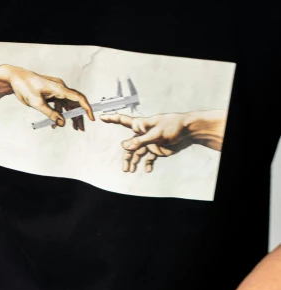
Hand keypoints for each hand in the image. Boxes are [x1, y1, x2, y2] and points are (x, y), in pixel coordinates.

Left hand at [0, 64, 93, 128]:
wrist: (15, 78)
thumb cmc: (24, 87)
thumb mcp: (37, 103)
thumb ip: (50, 114)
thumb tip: (62, 123)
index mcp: (59, 88)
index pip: (78, 98)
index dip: (86, 108)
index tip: (91, 118)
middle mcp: (60, 87)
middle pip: (74, 103)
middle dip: (78, 116)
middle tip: (80, 129)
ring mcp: (56, 89)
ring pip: (67, 104)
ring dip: (69, 116)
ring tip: (72, 128)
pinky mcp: (51, 92)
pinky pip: (59, 104)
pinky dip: (59, 113)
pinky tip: (56, 123)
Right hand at [101, 110, 226, 172]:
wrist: (188, 132)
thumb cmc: (172, 126)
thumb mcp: (155, 134)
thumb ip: (139, 140)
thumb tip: (124, 146)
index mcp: (141, 125)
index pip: (124, 121)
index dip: (112, 119)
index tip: (101, 117)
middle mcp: (143, 134)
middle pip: (130, 145)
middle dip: (127, 157)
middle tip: (125, 169)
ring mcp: (149, 142)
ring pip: (138, 154)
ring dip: (134, 162)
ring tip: (131, 171)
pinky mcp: (157, 149)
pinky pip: (149, 158)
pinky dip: (147, 164)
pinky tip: (148, 170)